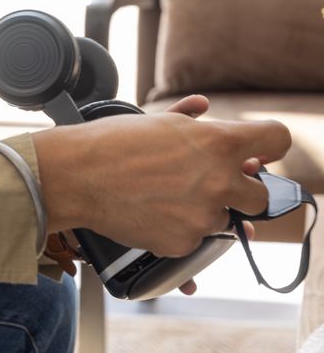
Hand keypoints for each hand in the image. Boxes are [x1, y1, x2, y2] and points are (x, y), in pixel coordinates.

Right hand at [30, 104, 289, 259]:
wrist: (76, 176)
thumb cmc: (112, 142)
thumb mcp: (156, 120)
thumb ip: (190, 120)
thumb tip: (203, 109)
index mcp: (219, 142)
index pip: (276, 140)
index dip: (268, 147)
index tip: (258, 154)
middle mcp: (220, 180)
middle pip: (261, 196)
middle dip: (239, 192)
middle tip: (209, 187)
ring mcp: (204, 215)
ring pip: (223, 221)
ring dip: (204, 213)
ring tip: (166, 199)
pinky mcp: (185, 243)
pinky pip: (195, 242)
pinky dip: (178, 231)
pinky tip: (153, 215)